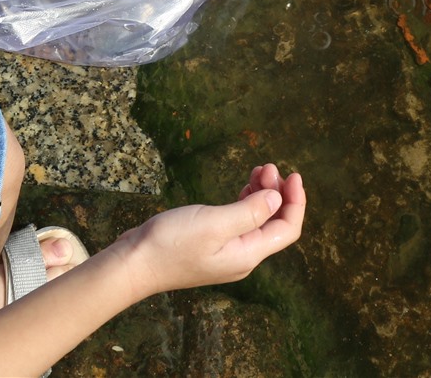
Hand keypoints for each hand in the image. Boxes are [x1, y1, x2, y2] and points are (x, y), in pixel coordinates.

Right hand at [115, 165, 304, 296]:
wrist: (134, 264)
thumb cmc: (171, 244)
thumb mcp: (215, 223)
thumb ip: (250, 211)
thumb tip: (276, 199)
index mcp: (248, 254)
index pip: (287, 229)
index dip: (295, 201)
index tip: (293, 174)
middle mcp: (242, 257)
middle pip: (274, 224)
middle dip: (278, 194)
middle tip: (267, 166)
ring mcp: (226, 252)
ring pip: (257, 221)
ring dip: (262, 195)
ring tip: (257, 170)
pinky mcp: (211, 245)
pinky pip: (240, 222)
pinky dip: (246, 202)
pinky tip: (242, 188)